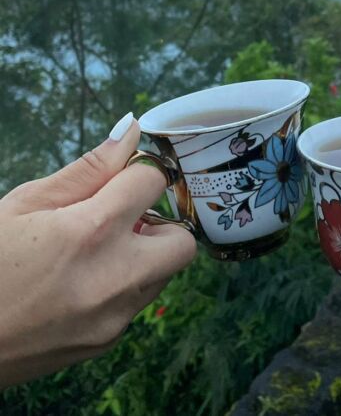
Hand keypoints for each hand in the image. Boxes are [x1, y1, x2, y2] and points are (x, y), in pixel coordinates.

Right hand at [0, 115, 196, 387]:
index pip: (153, 180)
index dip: (137, 171)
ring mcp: (112, 318)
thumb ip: (88, 170)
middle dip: (160, 222)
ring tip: (92, 250)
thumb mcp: (24, 204)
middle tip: (119, 219)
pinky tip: (78, 281)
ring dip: (142, 254)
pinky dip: (121, 285)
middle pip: (182, 240)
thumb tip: (131, 131)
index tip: (119, 177)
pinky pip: (135, 303)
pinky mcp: (104, 343)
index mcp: (91, 232)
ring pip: (162, 275)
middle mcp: (114, 278)